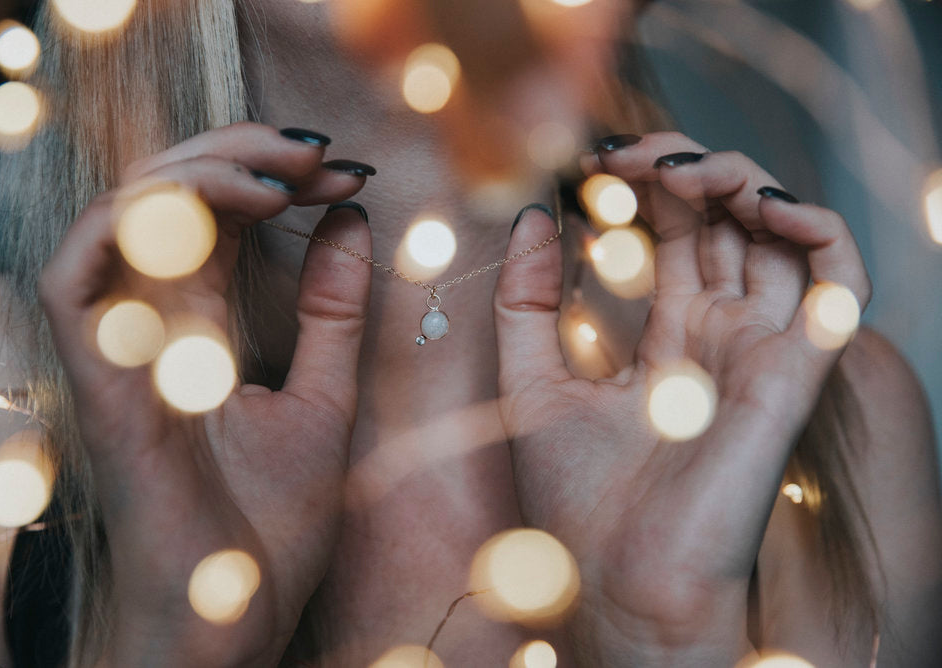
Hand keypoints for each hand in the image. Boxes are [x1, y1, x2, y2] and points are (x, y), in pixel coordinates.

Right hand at [40, 123, 372, 665]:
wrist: (233, 619)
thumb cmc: (269, 528)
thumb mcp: (325, 400)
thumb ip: (334, 313)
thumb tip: (353, 221)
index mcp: (202, 325)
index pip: (222, 214)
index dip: (279, 175)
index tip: (352, 172)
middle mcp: (153, 323)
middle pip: (172, 195)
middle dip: (246, 154)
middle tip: (323, 154)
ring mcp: (119, 346)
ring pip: (122, 214)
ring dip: (202, 171)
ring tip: (288, 176)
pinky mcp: (96, 379)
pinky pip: (74, 273)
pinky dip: (135, 220)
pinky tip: (228, 207)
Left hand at [493, 132, 870, 663]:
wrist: (614, 588)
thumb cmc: (575, 502)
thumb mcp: (530, 382)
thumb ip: (528, 300)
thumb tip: (531, 214)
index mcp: (667, 338)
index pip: (673, 232)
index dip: (642, 185)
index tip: (590, 160)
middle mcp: (719, 337)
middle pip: (726, 221)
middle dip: (683, 168)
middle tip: (627, 152)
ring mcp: (760, 351)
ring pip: (782, 236)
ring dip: (740, 182)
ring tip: (676, 169)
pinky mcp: (794, 374)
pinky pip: (838, 285)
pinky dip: (817, 230)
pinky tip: (761, 204)